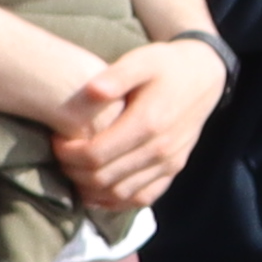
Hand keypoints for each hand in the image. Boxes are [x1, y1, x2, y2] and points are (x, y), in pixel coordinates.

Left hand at [60, 41, 223, 214]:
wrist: (205, 77)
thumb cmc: (166, 66)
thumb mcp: (141, 60)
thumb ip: (116, 75)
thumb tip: (92, 90)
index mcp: (148, 123)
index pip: (95, 154)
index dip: (67, 153)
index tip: (56, 139)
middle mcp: (160, 149)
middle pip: (103, 178)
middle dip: (73, 171)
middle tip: (60, 155)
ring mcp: (169, 163)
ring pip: (119, 193)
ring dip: (90, 188)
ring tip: (75, 169)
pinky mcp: (174, 169)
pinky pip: (142, 198)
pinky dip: (115, 201)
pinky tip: (97, 190)